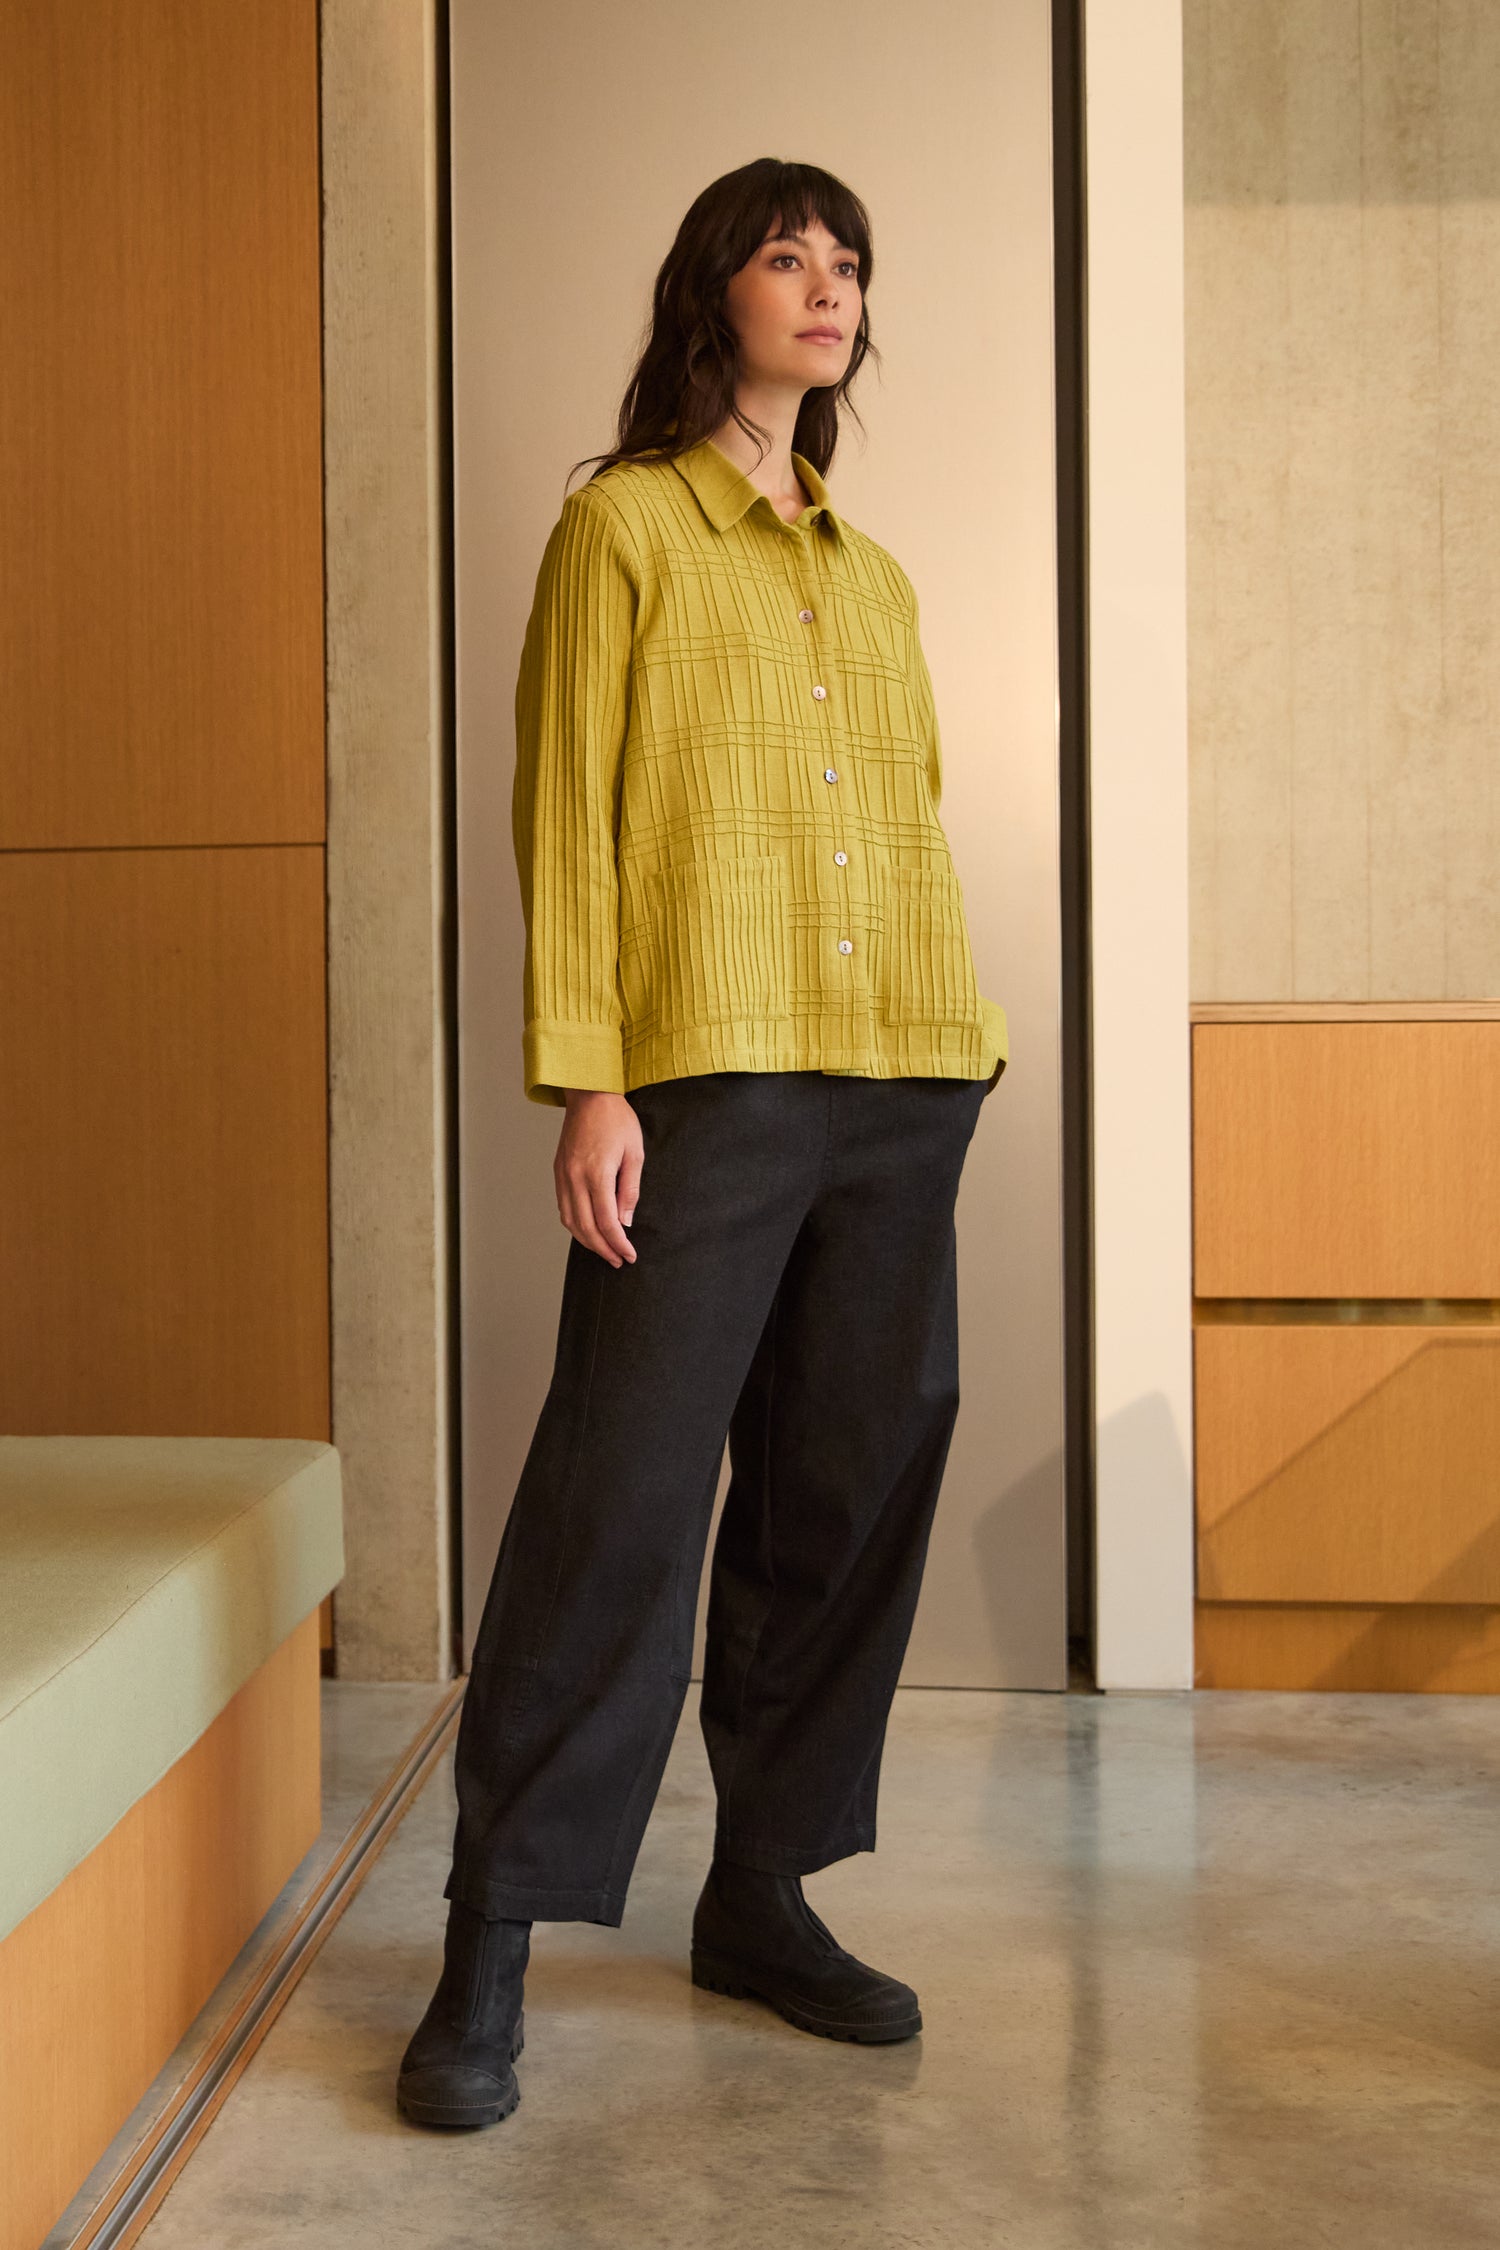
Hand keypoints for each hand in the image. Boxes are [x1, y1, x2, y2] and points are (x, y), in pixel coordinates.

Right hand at [555, 1090, 642, 1265]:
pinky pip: (563, 1207)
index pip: (607, 1221)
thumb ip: (630, 1190)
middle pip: (586, 1227)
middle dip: (603, 1249)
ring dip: (587, 1241)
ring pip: (571, 1221)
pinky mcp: (558, 1172)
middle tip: (618, 1260)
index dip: (618, 1243)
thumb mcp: (634, 1153)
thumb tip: (625, 1222)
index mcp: (597, 1174)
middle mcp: (575, 1178)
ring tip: (604, 1251)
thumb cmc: (616, 1120)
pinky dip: (575, 1225)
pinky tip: (588, 1230)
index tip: (629, 1255)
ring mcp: (563, 1176)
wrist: (589, 1095)